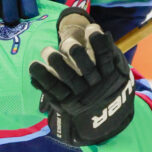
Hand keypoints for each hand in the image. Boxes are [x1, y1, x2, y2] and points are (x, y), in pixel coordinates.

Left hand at [29, 8, 135, 147]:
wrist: (106, 123)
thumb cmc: (110, 88)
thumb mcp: (118, 73)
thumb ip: (111, 55)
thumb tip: (101, 32)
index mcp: (109, 77)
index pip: (105, 57)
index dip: (98, 41)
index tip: (91, 28)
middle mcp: (94, 87)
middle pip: (85, 68)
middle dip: (75, 53)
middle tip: (66, 41)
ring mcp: (78, 97)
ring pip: (67, 79)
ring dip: (56, 63)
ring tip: (46, 50)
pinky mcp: (64, 104)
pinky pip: (52, 91)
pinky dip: (41, 79)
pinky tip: (33, 67)